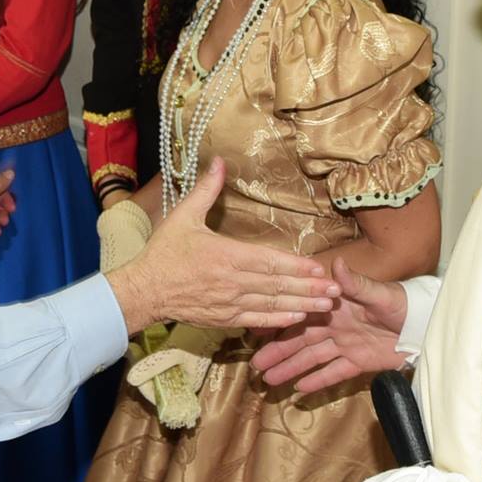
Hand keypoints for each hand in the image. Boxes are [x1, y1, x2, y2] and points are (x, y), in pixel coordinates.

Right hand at [106, 158, 337, 334]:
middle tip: (336, 290)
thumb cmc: (164, 252)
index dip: (296, 265)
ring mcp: (229, 303)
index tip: (319, 267)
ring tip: (327, 306)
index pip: (269, 261)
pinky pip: (257, 320)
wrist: (144, 290)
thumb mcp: (183, 216)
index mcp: (226, 255)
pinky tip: (298, 318)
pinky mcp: (224, 318)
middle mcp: (232, 281)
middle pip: (278, 285)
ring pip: (272, 305)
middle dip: (309, 288)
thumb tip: (218, 160)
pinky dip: (279, 321)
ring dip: (302, 305)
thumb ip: (206, 190)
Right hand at [250, 258, 409, 392]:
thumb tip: (336, 264)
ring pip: (312, 358)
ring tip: (269, 380)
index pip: (302, 314)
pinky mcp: (358, 362)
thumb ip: (355, 282)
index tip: (258, 331)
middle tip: (256, 365)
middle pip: (301, 340)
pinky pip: (334, 373)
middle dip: (278, 352)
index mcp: (336, 305)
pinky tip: (298, 390)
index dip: (281, 322)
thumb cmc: (402, 302)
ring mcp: (345, 345)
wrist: (425, 325)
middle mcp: (335, 325)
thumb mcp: (378, 292)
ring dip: (291, 369)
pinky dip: (317, 381)